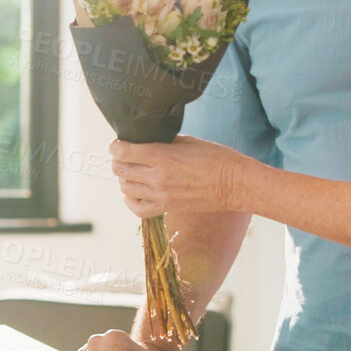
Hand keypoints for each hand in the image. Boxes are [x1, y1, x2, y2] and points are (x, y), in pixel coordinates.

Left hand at [111, 136, 255, 217]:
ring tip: (130, 172)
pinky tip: (132, 194)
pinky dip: (130, 201)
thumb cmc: (216, 158)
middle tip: (124, 156)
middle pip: (121, 170)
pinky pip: (138, 209)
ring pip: (126, 188)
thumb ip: (163, 142)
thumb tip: (147, 142)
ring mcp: (161, 195)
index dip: (116, 146)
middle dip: (118, 161)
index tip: (118, 143)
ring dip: (124, 179)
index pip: (123, 152)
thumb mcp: (188, 141)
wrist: (234, 183)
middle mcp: (157, 177)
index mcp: (161, 156)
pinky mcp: (167, 208)